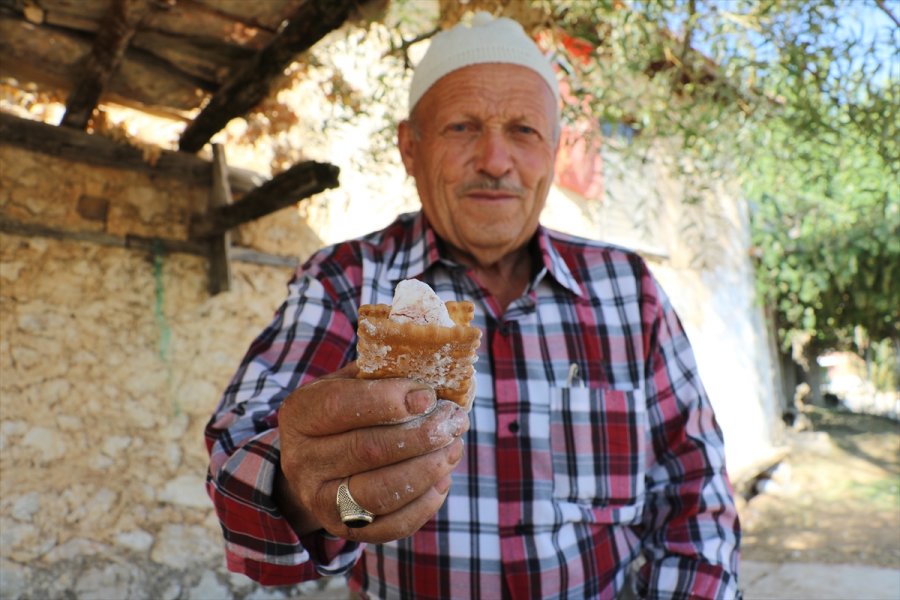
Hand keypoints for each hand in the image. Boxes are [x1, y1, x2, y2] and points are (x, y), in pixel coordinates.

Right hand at [276, 362, 468, 543]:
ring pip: (381, 491)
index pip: (340, 406)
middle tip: (454, 422)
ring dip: (427, 469)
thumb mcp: (349, 384)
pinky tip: (442, 479)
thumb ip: (381, 373)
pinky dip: (425, 503)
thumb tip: (431, 363)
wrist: (315, 465)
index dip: (388, 401)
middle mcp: (302, 461)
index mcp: (301, 414)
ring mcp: (320, 500)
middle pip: (367, 450)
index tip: (428, 395)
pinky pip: (392, 524)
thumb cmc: (344, 414)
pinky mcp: (344, 529)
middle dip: (420, 435)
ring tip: (453, 448)